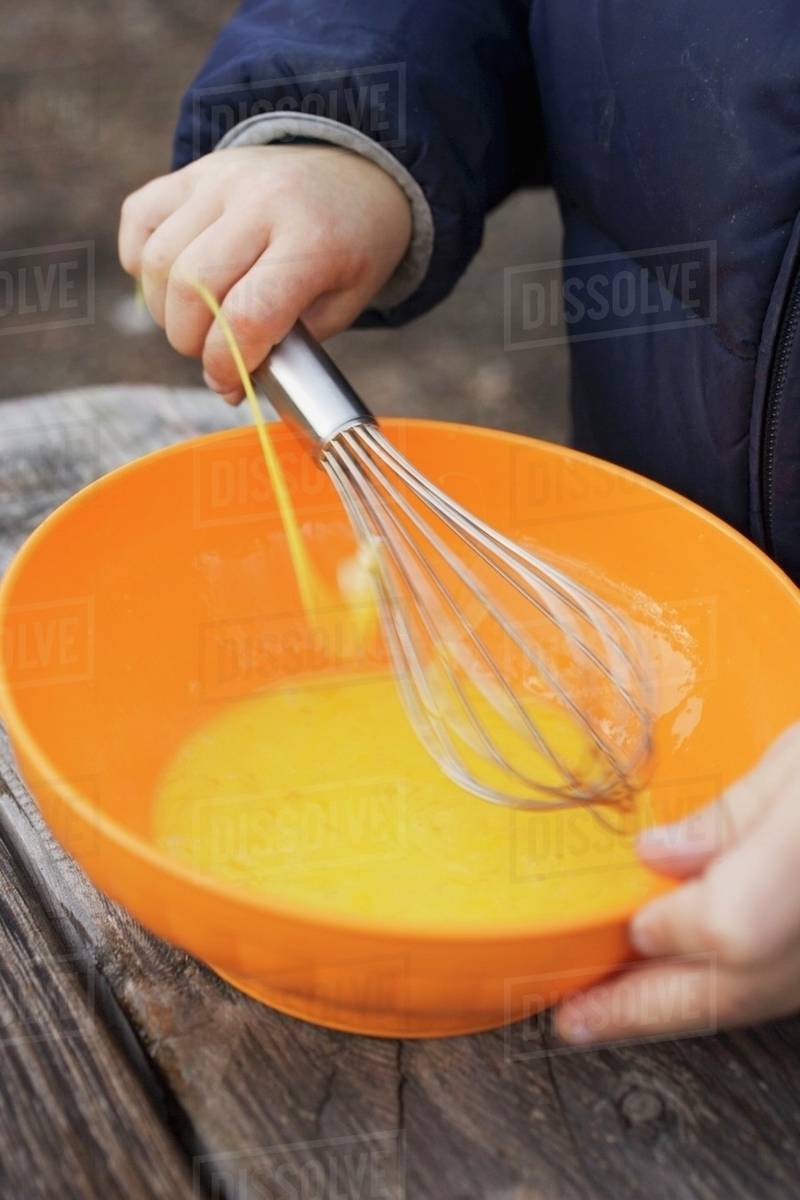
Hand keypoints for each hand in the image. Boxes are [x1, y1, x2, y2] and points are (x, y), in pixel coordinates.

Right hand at [118, 144, 411, 402]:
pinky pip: (140, 219)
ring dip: (163, 310)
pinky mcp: (194, 171)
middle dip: (190, 340)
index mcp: (313, 240)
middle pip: (191, 286)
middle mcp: (262, 200)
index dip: (226, 361)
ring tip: (193, 322)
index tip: (227, 382)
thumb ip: (286, 349)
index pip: (248, 312)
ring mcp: (222, 179)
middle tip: (210, 353)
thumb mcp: (341, 306)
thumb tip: (225, 388)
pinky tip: (171, 281)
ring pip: (158, 258)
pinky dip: (142, 262)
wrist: (355, 173)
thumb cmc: (349, 251)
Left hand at [556, 722, 799, 1043]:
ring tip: (609, 1010)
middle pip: (735, 988)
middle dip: (643, 1010)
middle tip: (575, 1018)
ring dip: (674, 1010)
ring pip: (755, 1001)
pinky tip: (679, 983)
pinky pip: (776, 991)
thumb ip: (738, 810)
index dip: (671, 930)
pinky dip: (721, 994)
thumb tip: (659, 853)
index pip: (733, 927)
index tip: (627, 918)